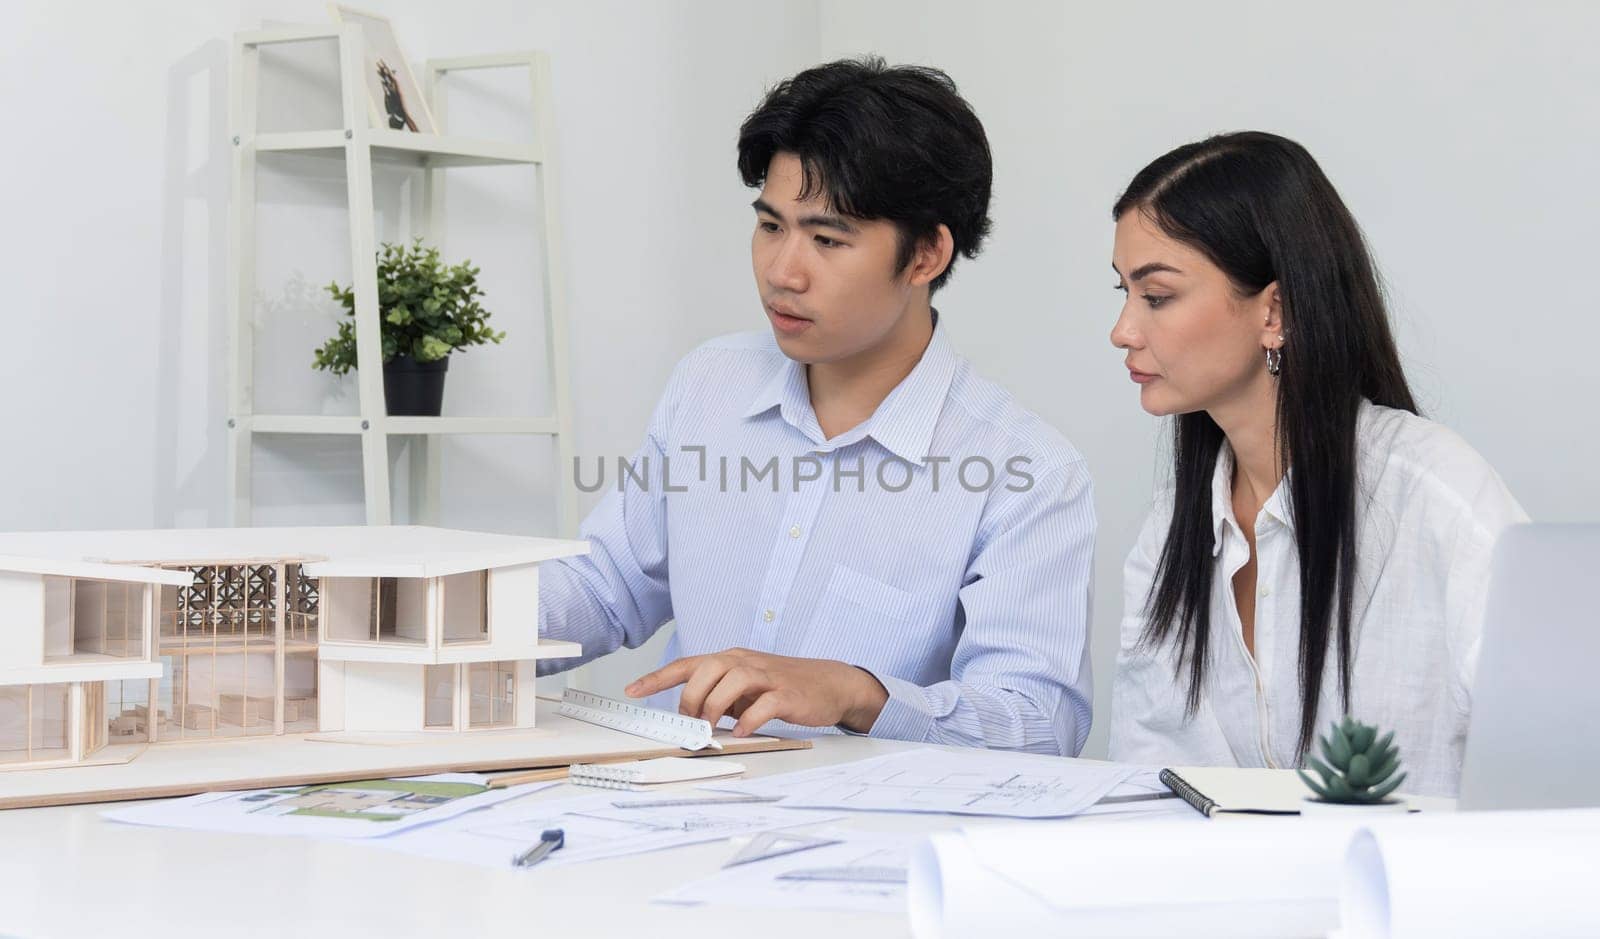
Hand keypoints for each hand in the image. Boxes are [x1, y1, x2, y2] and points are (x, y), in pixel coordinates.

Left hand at [624, 648, 889, 735]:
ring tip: (712, 729)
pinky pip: (763, 704)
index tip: (631, 690)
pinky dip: (749, 720)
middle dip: (691, 699)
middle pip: (706, 669)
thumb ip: (720, 698)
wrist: (830, 683)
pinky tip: (743, 732)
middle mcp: (745, 662)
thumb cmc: (782, 686)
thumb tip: (691, 720)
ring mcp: (767, 676)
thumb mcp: (746, 688)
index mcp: (730, 660)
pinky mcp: (787, 694)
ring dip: (715, 707)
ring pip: (731, 681)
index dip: (657, 678)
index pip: (687, 665)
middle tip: (692, 724)